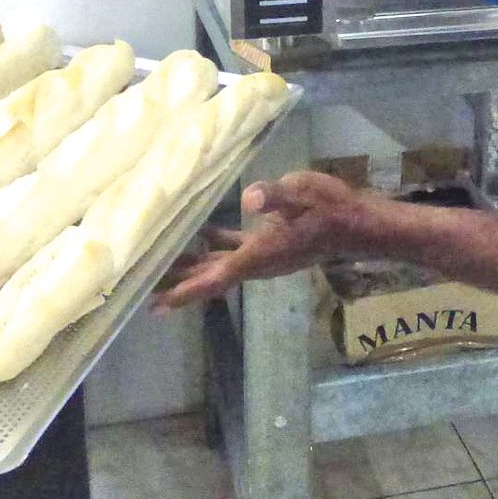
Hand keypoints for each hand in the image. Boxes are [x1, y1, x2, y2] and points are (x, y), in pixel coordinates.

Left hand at [152, 171, 375, 309]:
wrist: (357, 224)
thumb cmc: (331, 209)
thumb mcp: (304, 193)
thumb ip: (277, 196)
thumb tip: (249, 199)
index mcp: (260, 255)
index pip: (216, 278)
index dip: (186, 291)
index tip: (156, 305)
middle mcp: (256, 262)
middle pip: (208, 279)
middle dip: (176, 284)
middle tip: (140, 289)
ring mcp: (261, 256)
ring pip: (217, 267)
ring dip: (189, 268)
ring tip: (157, 266)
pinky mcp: (266, 245)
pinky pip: (231, 253)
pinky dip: (211, 249)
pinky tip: (197, 235)